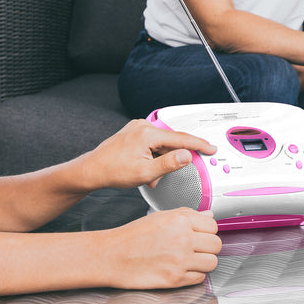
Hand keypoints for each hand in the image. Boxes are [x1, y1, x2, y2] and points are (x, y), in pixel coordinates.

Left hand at [80, 119, 216, 190]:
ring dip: (160, 160)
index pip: (181, 138)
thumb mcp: (146, 173)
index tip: (211, 148)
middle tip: (165, 175)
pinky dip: (153, 156)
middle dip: (171, 160)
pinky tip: (146, 168)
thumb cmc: (113, 171)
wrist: (92, 170)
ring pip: (160, 144)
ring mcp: (137, 128)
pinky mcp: (133, 133)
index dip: (199, 144)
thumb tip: (187, 155)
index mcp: (147, 134)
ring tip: (151, 176)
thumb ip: (169, 164)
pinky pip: (152, 143)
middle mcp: (142, 127)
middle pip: (170, 142)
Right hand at [102, 208, 221, 288]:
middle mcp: (183, 239)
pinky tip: (180, 269)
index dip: (207, 231)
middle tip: (196, 249)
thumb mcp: (160, 216)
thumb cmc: (132, 236)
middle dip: (208, 248)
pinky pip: (200, 278)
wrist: (111, 256)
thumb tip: (209, 215)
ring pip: (212, 263)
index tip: (200, 234)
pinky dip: (193, 275)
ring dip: (203, 263)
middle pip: (216, 245)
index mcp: (180, 220)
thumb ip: (187, 215)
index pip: (213, 226)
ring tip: (189, 260)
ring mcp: (180, 260)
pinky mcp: (176, 279)